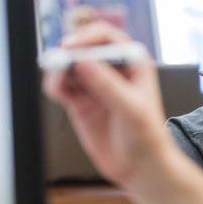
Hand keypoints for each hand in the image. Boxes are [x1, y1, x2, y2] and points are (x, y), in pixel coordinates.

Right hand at [42, 22, 170, 184]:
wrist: (141, 166)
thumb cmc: (148, 136)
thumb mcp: (132, 110)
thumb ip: (108, 86)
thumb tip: (84, 63)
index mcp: (133, 62)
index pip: (106, 37)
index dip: (87, 37)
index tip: (73, 47)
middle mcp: (112, 70)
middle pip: (82, 48)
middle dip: (68, 53)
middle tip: (58, 64)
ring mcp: (94, 85)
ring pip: (68, 67)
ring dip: (58, 69)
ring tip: (57, 83)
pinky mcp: (80, 102)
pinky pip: (62, 86)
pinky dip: (55, 85)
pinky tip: (56, 90)